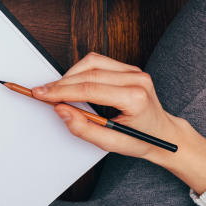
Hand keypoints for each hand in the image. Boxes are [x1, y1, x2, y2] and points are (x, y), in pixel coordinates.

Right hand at [31, 52, 198, 167]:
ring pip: (91, 62)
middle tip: (42, 93)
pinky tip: (73, 83)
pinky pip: (98, 61)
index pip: (90, 88)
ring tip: (57, 90)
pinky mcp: (129, 68)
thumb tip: (61, 110)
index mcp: (135, 97)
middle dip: (60, 83)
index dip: (61, 91)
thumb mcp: (111, 143)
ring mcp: (134, 71)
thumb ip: (83, 128)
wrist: (165, 135)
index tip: (41, 94)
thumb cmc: (141, 140)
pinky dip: (81, 71)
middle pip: (88, 73)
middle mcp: (136, 79)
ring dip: (70, 75)